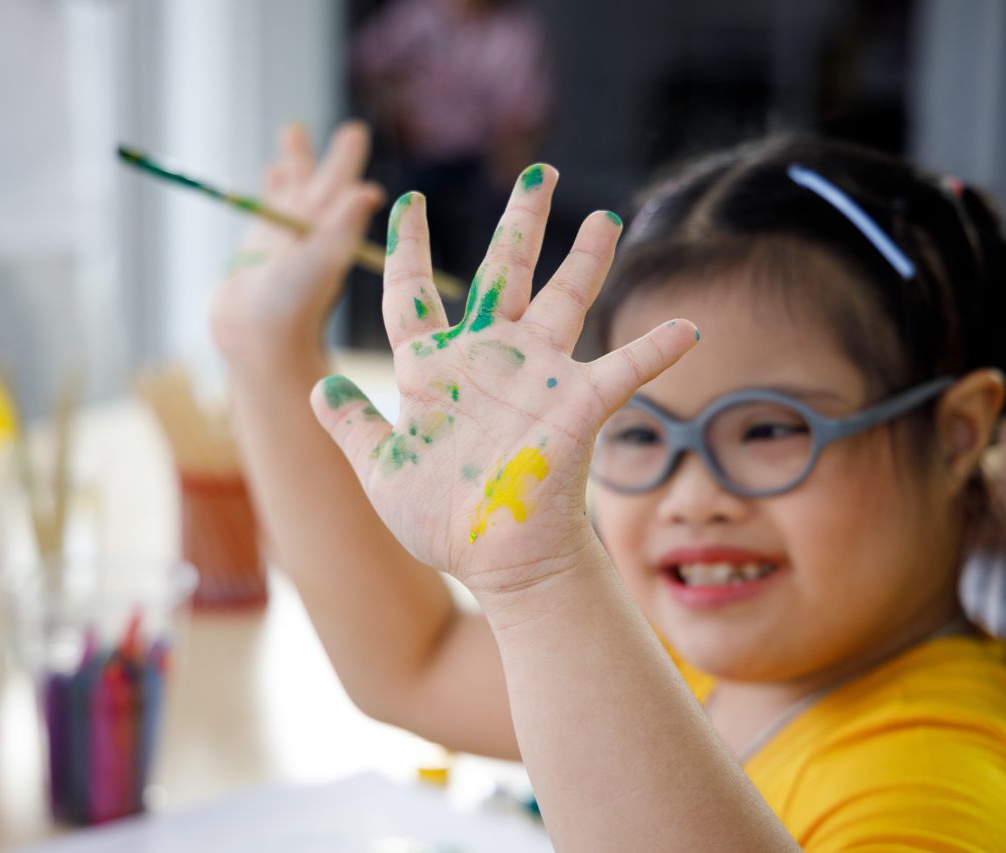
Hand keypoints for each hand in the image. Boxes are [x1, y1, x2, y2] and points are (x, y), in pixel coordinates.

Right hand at [210, 121, 383, 359]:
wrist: (254, 338)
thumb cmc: (291, 304)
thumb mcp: (320, 262)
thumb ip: (341, 227)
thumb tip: (369, 192)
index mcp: (331, 231)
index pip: (344, 187)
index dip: (347, 162)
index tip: (355, 134)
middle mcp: (311, 233)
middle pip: (323, 182)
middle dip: (334, 156)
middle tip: (352, 129)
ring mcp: (284, 239)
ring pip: (292, 190)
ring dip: (294, 162)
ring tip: (293, 131)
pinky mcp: (257, 249)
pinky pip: (266, 210)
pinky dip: (270, 189)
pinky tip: (271, 173)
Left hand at [310, 166, 697, 594]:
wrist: (496, 561)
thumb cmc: (441, 521)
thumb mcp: (381, 471)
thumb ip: (353, 425)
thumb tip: (318, 383)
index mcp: (433, 370)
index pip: (413, 294)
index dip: (407, 247)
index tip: (404, 202)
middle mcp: (487, 360)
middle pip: (502, 273)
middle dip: (521, 222)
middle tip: (538, 171)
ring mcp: (535, 378)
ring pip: (564, 300)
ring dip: (587, 260)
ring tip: (605, 218)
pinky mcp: (576, 406)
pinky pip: (623, 370)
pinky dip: (654, 350)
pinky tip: (688, 328)